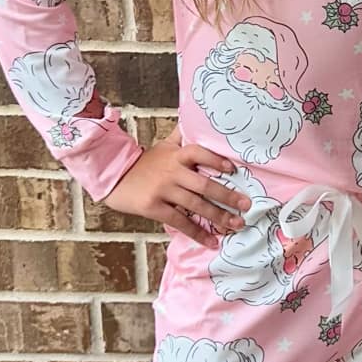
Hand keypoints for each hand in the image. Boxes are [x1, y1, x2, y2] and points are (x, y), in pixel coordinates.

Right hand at [103, 132, 253, 240]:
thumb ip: (182, 136)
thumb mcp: (163, 146)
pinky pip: (180, 222)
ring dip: (218, 217)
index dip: (216, 159)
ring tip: (236, 225)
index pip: (198, 153)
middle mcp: (171, 172)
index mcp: (176, 155)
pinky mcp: (154, 208)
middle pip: (204, 184)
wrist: (114, 177)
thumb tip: (197, 120)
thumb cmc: (145, 163)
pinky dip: (197, 233)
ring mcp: (163, 191)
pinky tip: (211, 241)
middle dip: (227, 196)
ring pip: (196, 205)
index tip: (233, 169)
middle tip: (246, 205)